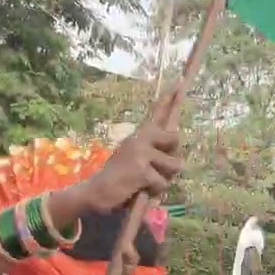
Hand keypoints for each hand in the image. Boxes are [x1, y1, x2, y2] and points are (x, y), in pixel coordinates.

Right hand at [81, 93, 182, 213]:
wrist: (95, 193)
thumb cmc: (117, 180)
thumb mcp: (134, 161)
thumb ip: (152, 154)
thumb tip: (175, 156)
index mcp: (139, 136)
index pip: (157, 113)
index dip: (169, 98)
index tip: (180, 82)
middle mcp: (140, 139)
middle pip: (175, 139)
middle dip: (173, 157)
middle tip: (157, 169)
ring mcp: (141, 153)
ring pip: (174, 165)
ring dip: (164, 179)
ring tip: (145, 182)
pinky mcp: (142, 169)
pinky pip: (162, 183)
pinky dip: (154, 191)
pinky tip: (138, 190)